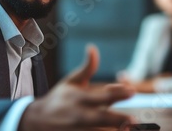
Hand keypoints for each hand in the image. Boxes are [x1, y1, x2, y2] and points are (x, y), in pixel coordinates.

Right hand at [19, 45, 135, 130]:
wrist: (36, 120)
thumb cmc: (59, 98)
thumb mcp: (71, 81)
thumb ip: (87, 68)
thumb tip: (92, 48)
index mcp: (77, 97)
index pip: (100, 95)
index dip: (117, 94)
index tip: (132, 91)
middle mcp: (77, 115)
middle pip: (100, 118)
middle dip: (117, 119)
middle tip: (134, 119)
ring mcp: (76, 130)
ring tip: (129, 130)